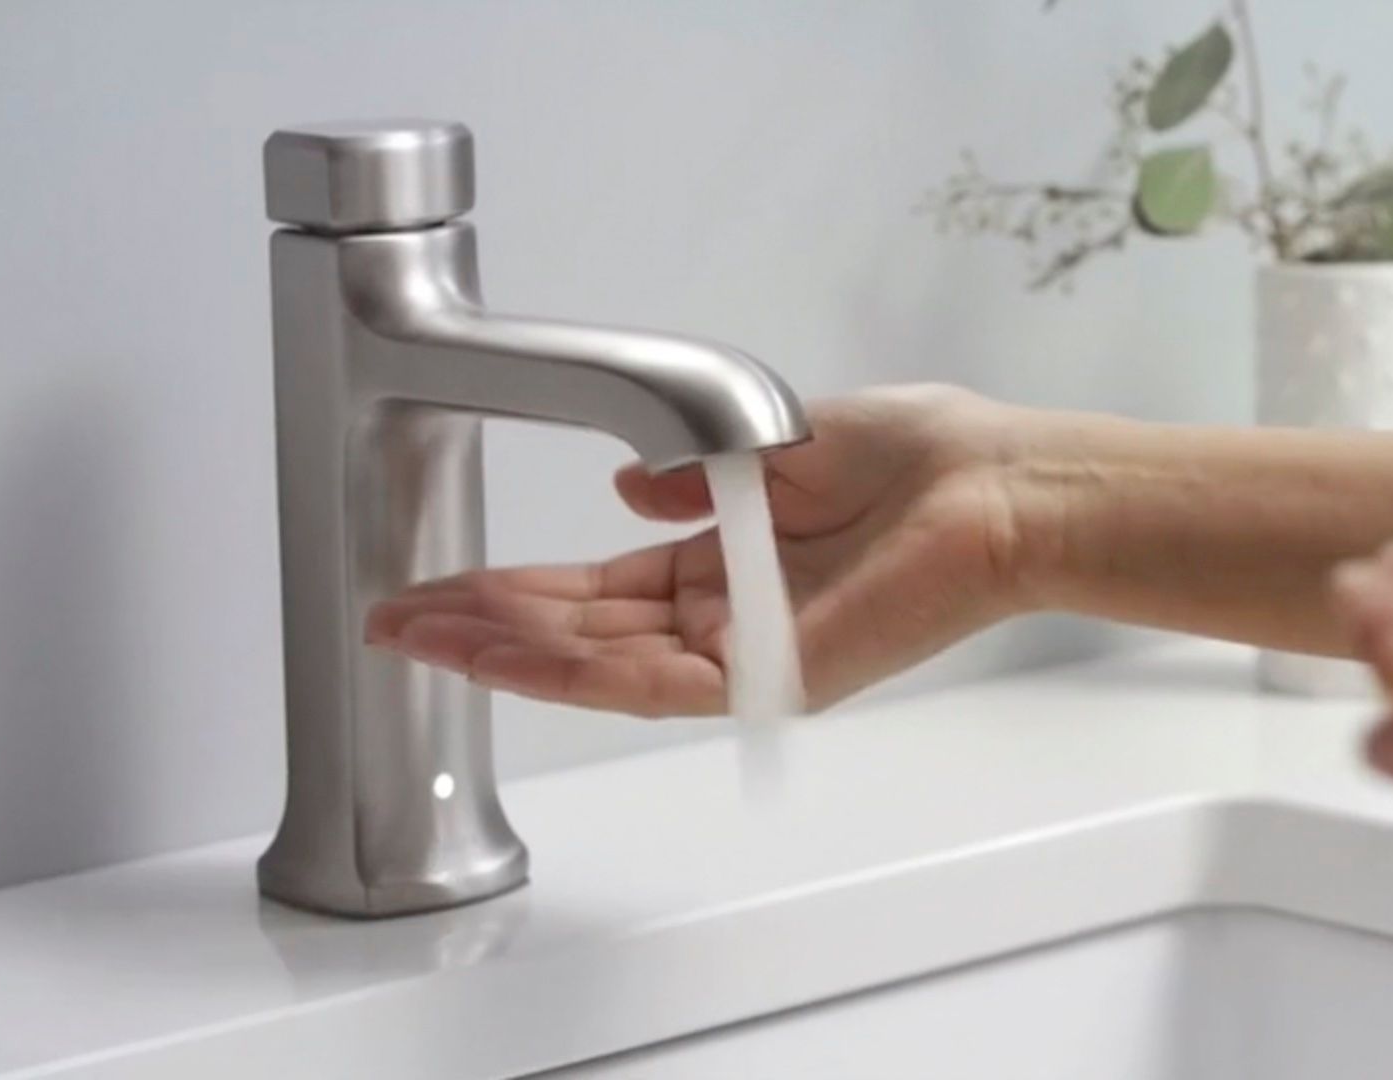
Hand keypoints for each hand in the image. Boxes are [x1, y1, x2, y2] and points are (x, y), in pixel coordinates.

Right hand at [365, 385, 1030, 715]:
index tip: (444, 583)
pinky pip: (652, 685)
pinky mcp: (770, 677)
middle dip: (484, 628)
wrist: (995, 486)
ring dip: (504, 652)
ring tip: (420, 638)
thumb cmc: (917, 461)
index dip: (517, 589)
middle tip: (397, 622)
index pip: (597, 592)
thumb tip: (626, 483)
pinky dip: (571, 672)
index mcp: (723, 564)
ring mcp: (743, 656)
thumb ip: (690, 473)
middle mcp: (724, 619)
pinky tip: (501, 655)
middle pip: (580, 636)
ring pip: (598, 669)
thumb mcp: (774, 449)